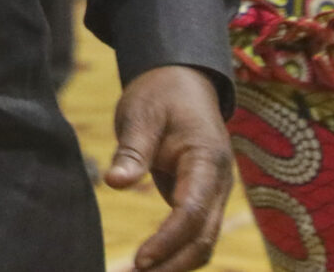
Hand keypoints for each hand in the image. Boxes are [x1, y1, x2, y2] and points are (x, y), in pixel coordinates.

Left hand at [106, 66, 232, 271]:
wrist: (183, 80)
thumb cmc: (161, 94)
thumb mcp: (141, 113)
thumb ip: (132, 150)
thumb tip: (115, 183)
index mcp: (207, 160)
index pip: (191, 211)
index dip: (167, 240)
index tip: (141, 261)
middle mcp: (219, 182)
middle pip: (203, 238)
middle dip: (172, 265)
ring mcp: (214, 193)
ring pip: (203, 241)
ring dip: (174, 264)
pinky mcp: (202, 198)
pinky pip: (194, 233)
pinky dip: (175, 252)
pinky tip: (149, 265)